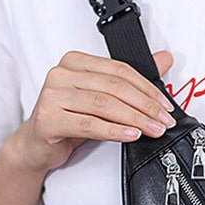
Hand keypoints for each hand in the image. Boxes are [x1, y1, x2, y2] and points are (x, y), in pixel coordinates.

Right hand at [13, 49, 175, 173]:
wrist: (38, 144)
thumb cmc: (70, 119)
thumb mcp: (102, 98)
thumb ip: (131, 80)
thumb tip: (164, 59)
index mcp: (75, 62)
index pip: (119, 70)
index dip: (147, 88)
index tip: (166, 106)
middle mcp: (61, 73)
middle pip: (114, 87)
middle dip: (145, 106)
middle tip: (164, 121)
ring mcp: (52, 94)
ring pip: (103, 105)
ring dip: (134, 119)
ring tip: (153, 130)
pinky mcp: (48, 118)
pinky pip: (89, 124)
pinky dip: (114, 131)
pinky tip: (131, 135)